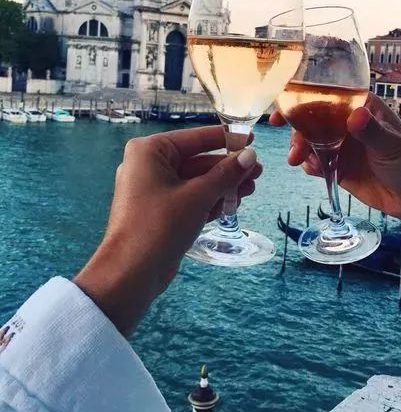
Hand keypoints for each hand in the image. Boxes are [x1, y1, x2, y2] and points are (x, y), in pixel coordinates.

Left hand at [75, 126, 261, 334]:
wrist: (131, 273)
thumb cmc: (160, 225)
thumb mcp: (198, 196)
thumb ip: (226, 173)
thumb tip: (251, 155)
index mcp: (150, 151)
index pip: (196, 138)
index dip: (226, 139)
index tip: (251, 138)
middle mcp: (149, 165)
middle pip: (198, 160)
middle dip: (228, 168)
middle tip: (258, 172)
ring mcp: (153, 190)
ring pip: (196, 181)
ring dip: (224, 185)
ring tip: (252, 189)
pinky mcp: (160, 211)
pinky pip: (190, 198)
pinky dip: (211, 200)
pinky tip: (235, 203)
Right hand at [270, 92, 400, 221]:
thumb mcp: (391, 145)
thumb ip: (370, 131)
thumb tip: (355, 116)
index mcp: (360, 107)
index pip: (326, 96)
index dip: (301, 99)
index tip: (283, 109)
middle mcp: (347, 123)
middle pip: (312, 119)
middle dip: (297, 131)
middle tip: (294, 148)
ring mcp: (341, 145)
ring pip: (310, 141)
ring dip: (300, 149)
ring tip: (299, 162)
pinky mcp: (338, 167)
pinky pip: (316, 162)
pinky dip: (309, 165)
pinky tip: (314, 171)